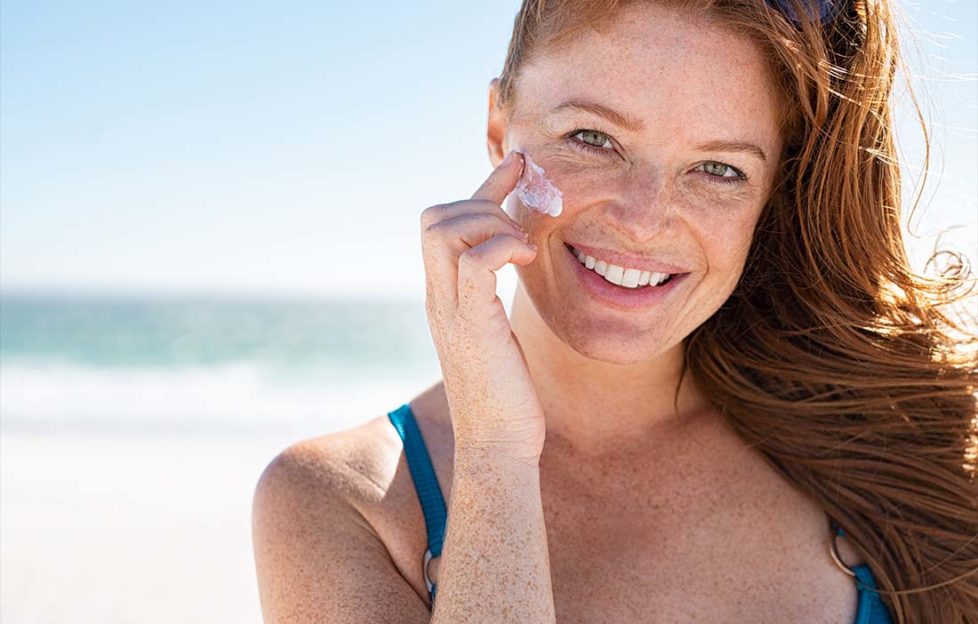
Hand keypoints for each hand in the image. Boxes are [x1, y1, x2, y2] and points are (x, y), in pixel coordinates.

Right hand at [420, 149, 545, 463]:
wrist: (498, 445)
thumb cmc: (506, 394)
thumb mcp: (498, 334)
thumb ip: (495, 299)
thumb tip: (517, 268)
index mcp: (445, 296)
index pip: (446, 222)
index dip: (484, 187)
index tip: (519, 166)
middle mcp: (439, 298)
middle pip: (434, 216)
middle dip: (483, 204)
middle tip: (522, 231)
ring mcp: (451, 311)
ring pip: (445, 230)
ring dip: (491, 223)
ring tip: (524, 251)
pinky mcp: (473, 327)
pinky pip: (475, 263)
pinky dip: (502, 247)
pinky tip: (527, 262)